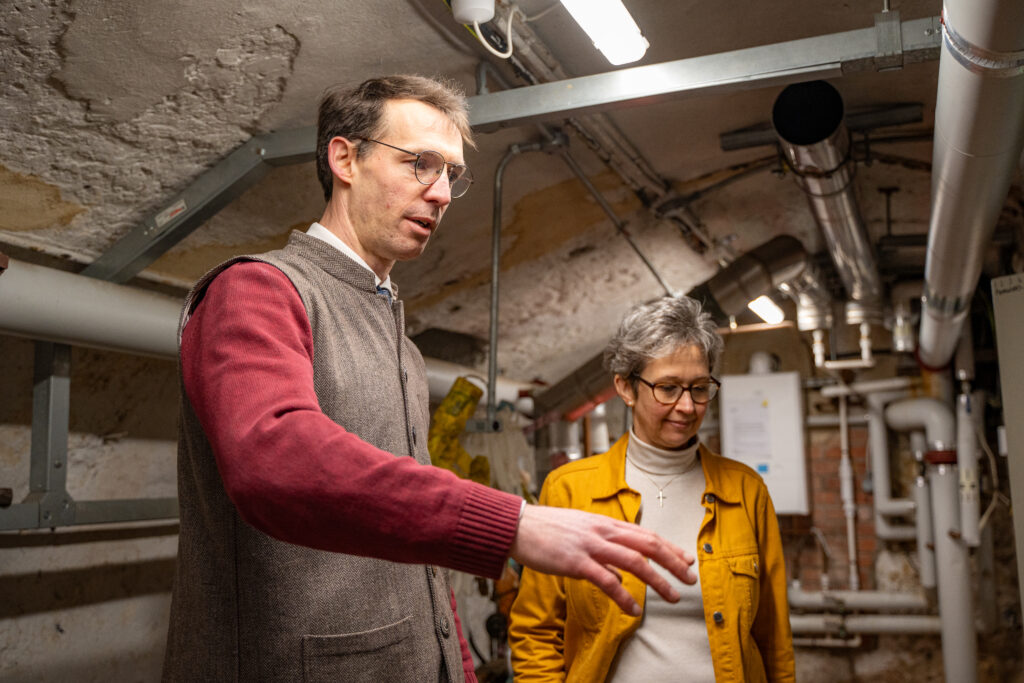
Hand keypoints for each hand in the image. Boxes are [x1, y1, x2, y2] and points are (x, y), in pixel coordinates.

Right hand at [509, 504, 696, 615]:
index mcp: (604, 523)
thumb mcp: (580, 531)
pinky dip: (624, 596)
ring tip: (672, 596)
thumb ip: (602, 547)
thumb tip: (618, 573)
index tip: (686, 558)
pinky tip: (634, 610)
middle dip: (673, 561)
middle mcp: (602, 531)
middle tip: (690, 577)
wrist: (518, 525)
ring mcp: (590, 545)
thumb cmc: (547, 529)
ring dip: (657, 580)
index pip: (645, 533)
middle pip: (647, 544)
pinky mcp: (575, 561)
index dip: (669, 546)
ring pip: (634, 561)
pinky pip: (606, 581)